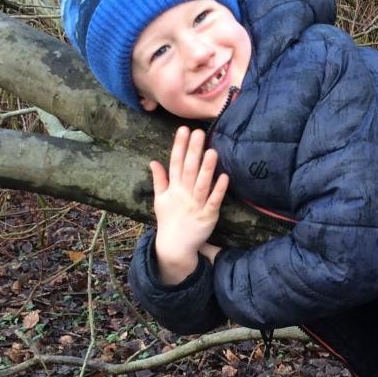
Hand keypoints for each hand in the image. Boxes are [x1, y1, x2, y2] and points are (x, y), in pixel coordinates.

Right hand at [151, 126, 228, 284]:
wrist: (175, 246)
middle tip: (199, 132)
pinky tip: (225, 177)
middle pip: (189, 169)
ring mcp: (196, 205)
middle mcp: (184, 194)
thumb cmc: (169, 220)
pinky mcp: (208, 216)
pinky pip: (214, 201)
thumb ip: (159, 179)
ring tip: (212, 151)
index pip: (175, 163)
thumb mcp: (160, 199)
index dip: (179, 146)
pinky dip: (219, 190)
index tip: (183, 129)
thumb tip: (153, 161)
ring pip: (202, 184)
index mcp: (173, 189)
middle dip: (193, 151)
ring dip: (207, 168)